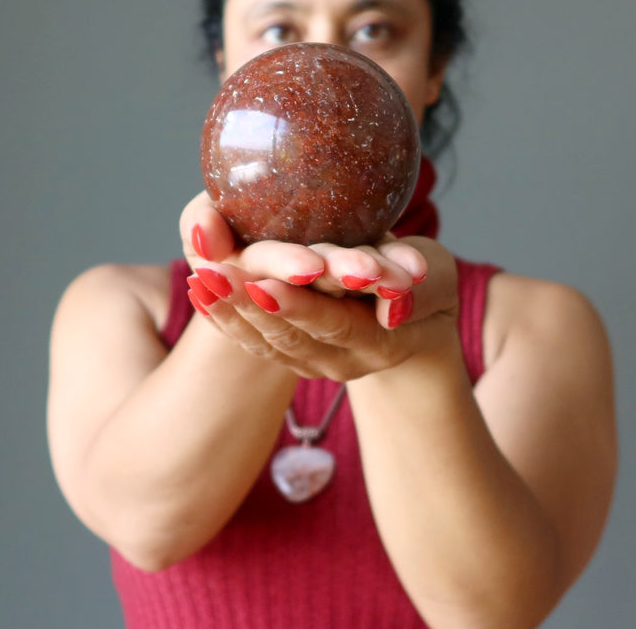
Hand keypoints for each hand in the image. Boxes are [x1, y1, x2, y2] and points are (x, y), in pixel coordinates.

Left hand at [177, 191, 458, 380]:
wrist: (415, 327)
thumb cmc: (427, 285)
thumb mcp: (436, 278)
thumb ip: (423, 288)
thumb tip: (398, 302)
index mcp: (379, 340)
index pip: (335, 323)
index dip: (299, 306)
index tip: (264, 284)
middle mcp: (341, 359)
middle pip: (290, 335)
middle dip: (247, 305)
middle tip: (212, 274)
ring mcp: (313, 362)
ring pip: (266, 342)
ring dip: (228, 311)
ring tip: (198, 278)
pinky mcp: (293, 356)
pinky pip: (255, 342)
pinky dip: (226, 318)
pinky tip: (199, 290)